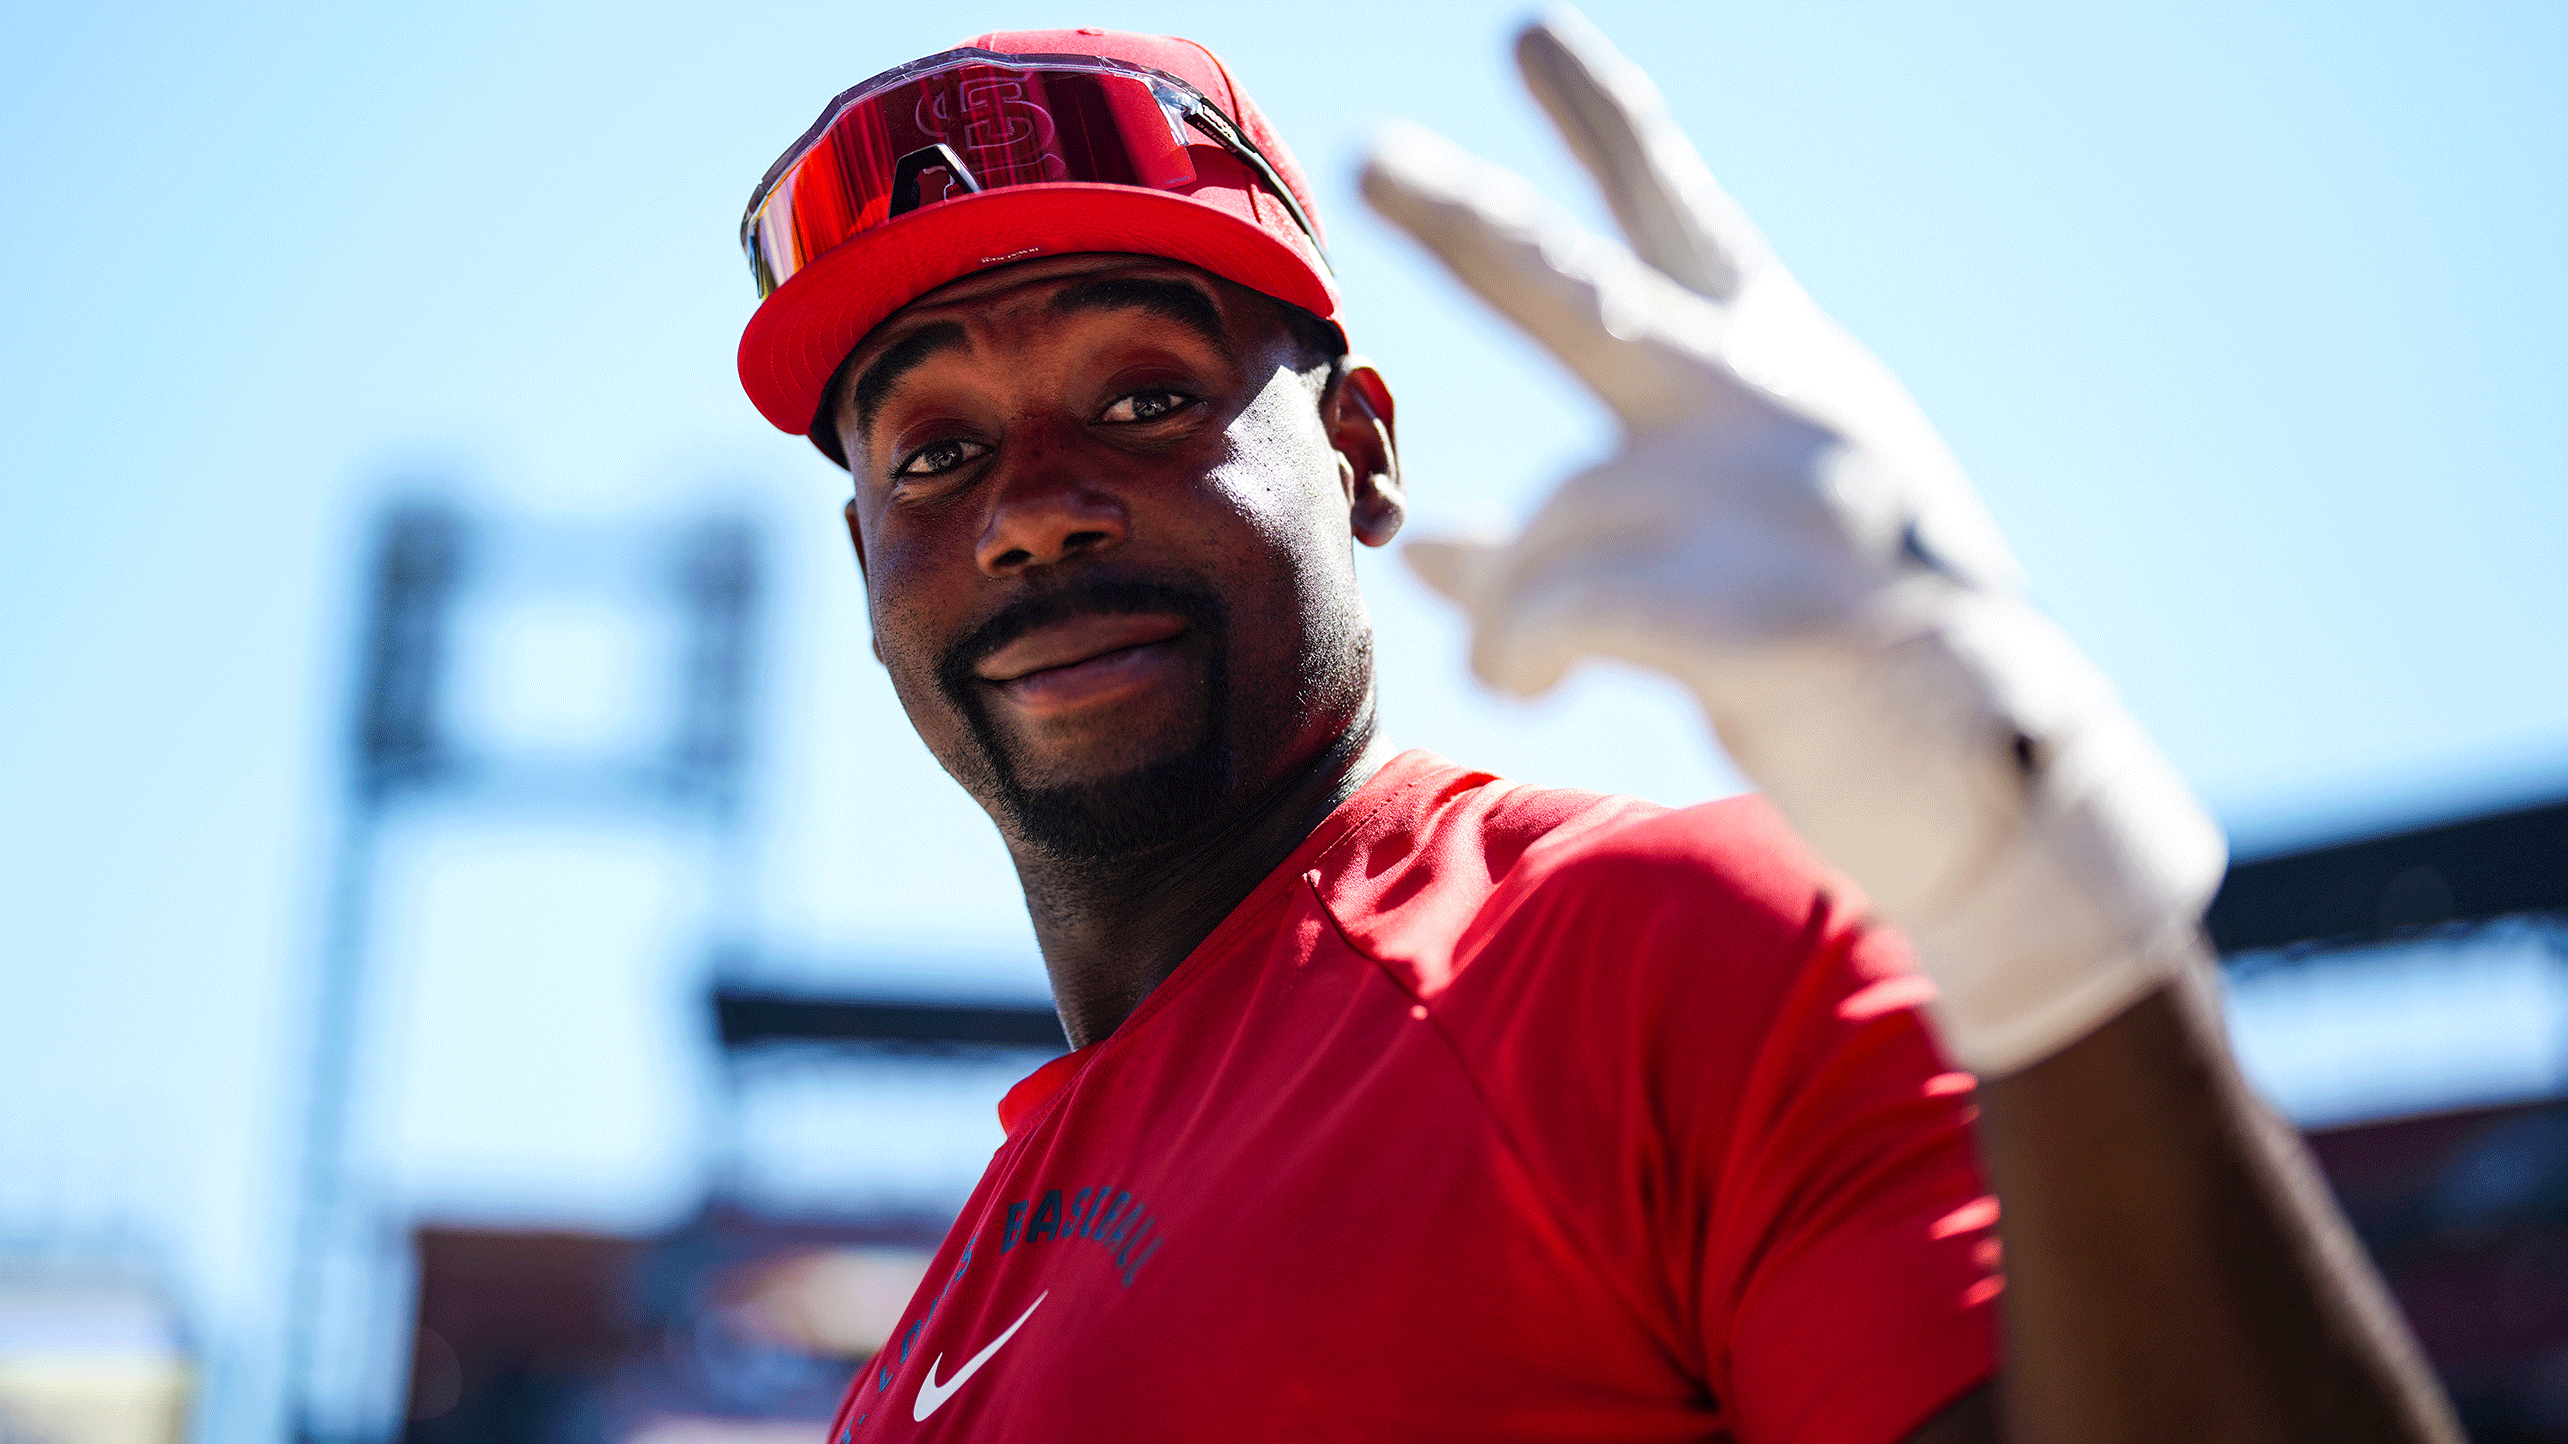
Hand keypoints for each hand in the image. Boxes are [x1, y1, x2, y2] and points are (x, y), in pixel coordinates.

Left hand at [1362, 8, 2225, 1074]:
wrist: (2008, 784)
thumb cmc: (1861, 660)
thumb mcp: (1733, 547)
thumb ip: (1588, 520)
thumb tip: (1428, 548)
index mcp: (1783, 369)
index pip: (1677, 216)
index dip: (1600, 117)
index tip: (1528, 31)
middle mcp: (1773, 404)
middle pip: (1584, 290)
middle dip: (1470, 221)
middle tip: (1375, 155)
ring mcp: (1774, 495)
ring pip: (1552, 512)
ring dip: (1508, 600)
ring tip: (1518, 662)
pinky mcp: (1759, 604)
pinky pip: (1562, 605)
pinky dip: (1517, 645)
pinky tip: (1521, 682)